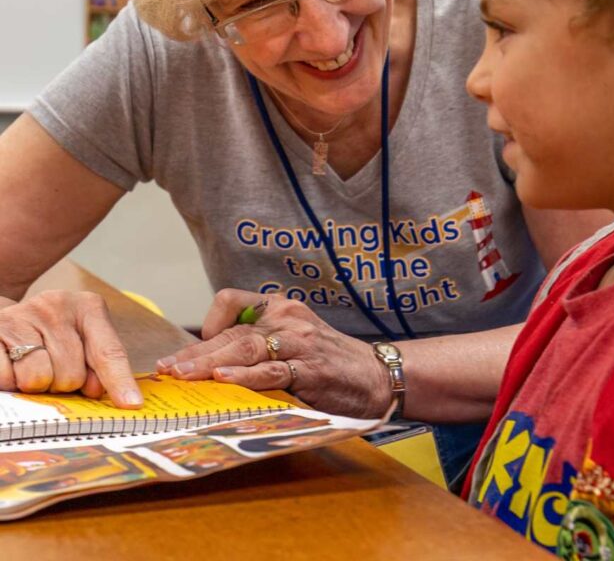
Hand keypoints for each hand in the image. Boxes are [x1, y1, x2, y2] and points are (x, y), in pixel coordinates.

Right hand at [0, 290, 141, 406]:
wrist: (9, 318)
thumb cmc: (52, 336)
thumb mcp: (82, 340)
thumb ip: (97, 365)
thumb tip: (95, 391)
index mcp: (88, 308)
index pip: (109, 352)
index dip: (119, 381)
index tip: (131, 404)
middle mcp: (57, 306)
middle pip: (71, 374)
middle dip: (62, 384)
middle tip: (53, 370)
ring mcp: (23, 315)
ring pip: (38, 378)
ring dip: (35, 385)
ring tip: (31, 367)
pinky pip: (6, 377)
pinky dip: (9, 381)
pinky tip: (12, 367)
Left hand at [157, 289, 391, 417]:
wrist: (378, 375)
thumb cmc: (330, 361)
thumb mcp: (295, 340)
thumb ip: (261, 344)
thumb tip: (211, 365)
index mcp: (281, 307)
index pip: (231, 301)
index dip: (208, 323)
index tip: (195, 349)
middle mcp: (288, 318)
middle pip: (231, 331)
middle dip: (195, 352)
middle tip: (166, 368)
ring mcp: (300, 343)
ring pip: (245, 347)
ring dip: (210, 362)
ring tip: (183, 374)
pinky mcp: (310, 370)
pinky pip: (272, 371)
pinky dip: (246, 376)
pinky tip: (225, 380)